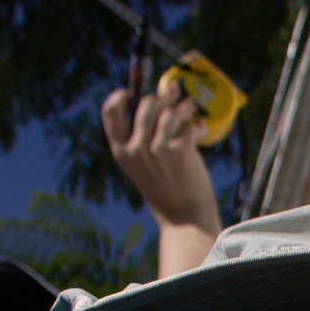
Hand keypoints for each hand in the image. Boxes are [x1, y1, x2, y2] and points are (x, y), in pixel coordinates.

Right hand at [102, 81, 221, 276]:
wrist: (184, 219)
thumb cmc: (166, 192)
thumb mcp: (143, 168)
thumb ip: (142, 141)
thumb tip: (156, 105)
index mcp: (122, 152)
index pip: (110, 113)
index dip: (118, 97)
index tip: (130, 92)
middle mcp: (136, 149)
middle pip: (146, 105)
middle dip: (162, 96)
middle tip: (172, 92)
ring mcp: (158, 149)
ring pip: (170, 111)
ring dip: (183, 106)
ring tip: (189, 106)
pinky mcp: (180, 151)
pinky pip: (189, 125)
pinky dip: (196, 125)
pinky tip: (199, 128)